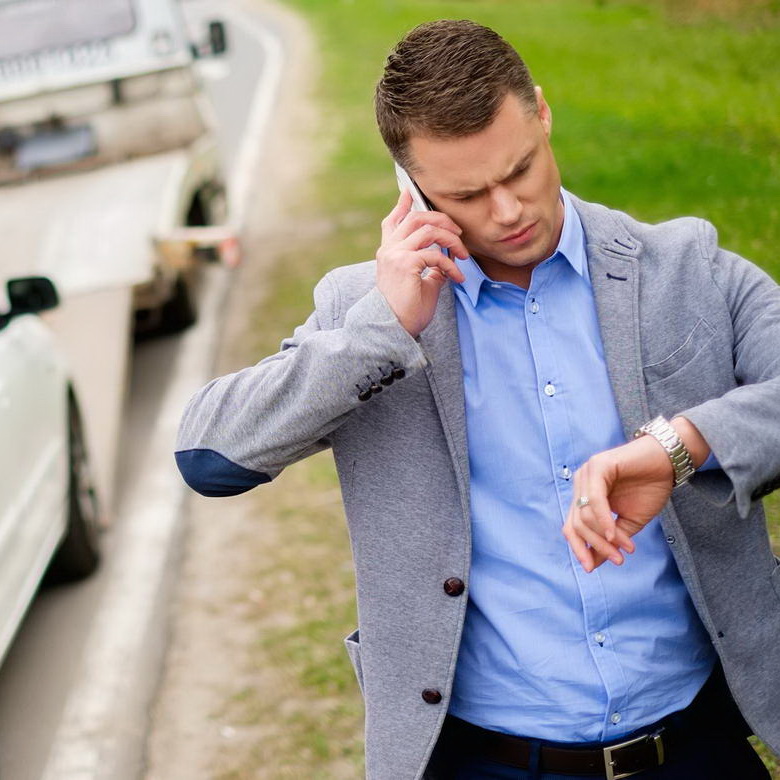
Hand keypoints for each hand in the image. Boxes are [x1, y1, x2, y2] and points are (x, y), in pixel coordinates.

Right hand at [376, 189, 467, 337]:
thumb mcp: (421, 283)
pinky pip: (435, 254)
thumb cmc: (406, 311)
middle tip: (459, 233)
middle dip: (442, 220)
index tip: (410, 190)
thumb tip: (445, 260)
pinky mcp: (406, 264)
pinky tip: (457, 277)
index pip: (392, 221)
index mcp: (388, 253)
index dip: (402, 204)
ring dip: (451, 240)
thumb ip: (429, 267)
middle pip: (416, 218)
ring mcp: (395, 255)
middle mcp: (389, 250)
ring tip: (462, 255)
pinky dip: (451, 264)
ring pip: (428, 229)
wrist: (393, 330)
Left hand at [562, 434, 675, 571]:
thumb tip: (593, 564)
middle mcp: (581, 484)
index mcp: (584, 496)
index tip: (591, 569)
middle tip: (617, 560)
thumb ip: (611, 540)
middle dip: (596, 547)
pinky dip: (604, 521)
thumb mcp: (629, 522)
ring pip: (585, 515)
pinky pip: (595, 500)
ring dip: (606, 538)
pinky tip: (616, 535)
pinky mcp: (598, 466)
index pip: (572, 527)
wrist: (668, 462)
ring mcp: (587, 474)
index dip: (579, 549)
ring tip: (625, 548)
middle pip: (577, 524)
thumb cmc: (649, 488)